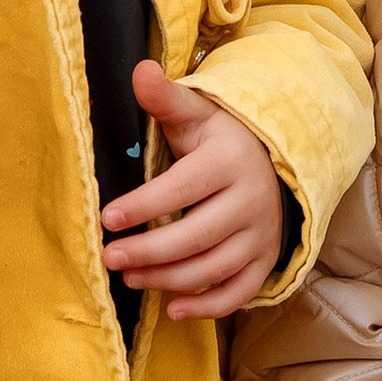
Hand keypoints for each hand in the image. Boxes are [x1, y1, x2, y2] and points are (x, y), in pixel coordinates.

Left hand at [100, 60, 285, 321]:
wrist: (274, 163)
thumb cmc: (220, 140)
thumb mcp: (196, 115)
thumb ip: (166, 99)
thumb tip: (140, 70)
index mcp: (228, 162)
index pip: (183, 189)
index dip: (144, 205)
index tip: (107, 218)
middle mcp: (250, 201)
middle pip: (197, 236)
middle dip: (149, 252)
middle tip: (109, 258)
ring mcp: (261, 235)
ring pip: (214, 267)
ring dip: (169, 280)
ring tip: (129, 278)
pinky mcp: (264, 260)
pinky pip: (239, 291)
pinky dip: (209, 307)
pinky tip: (174, 310)